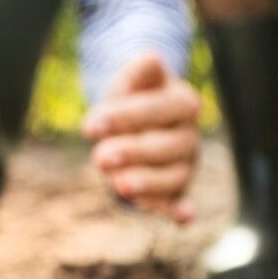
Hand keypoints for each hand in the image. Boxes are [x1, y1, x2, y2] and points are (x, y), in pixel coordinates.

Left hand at [84, 53, 200, 223]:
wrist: (136, 119)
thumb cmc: (133, 97)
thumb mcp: (131, 78)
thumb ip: (139, 71)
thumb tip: (151, 60)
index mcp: (183, 102)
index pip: (158, 109)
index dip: (125, 117)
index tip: (88, 127)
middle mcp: (189, 135)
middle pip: (168, 146)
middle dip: (134, 152)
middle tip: (100, 158)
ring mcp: (185, 164)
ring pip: (174, 177)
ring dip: (149, 183)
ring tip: (120, 185)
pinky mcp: (176, 189)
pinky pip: (180, 200)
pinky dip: (182, 210)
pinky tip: (181, 218)